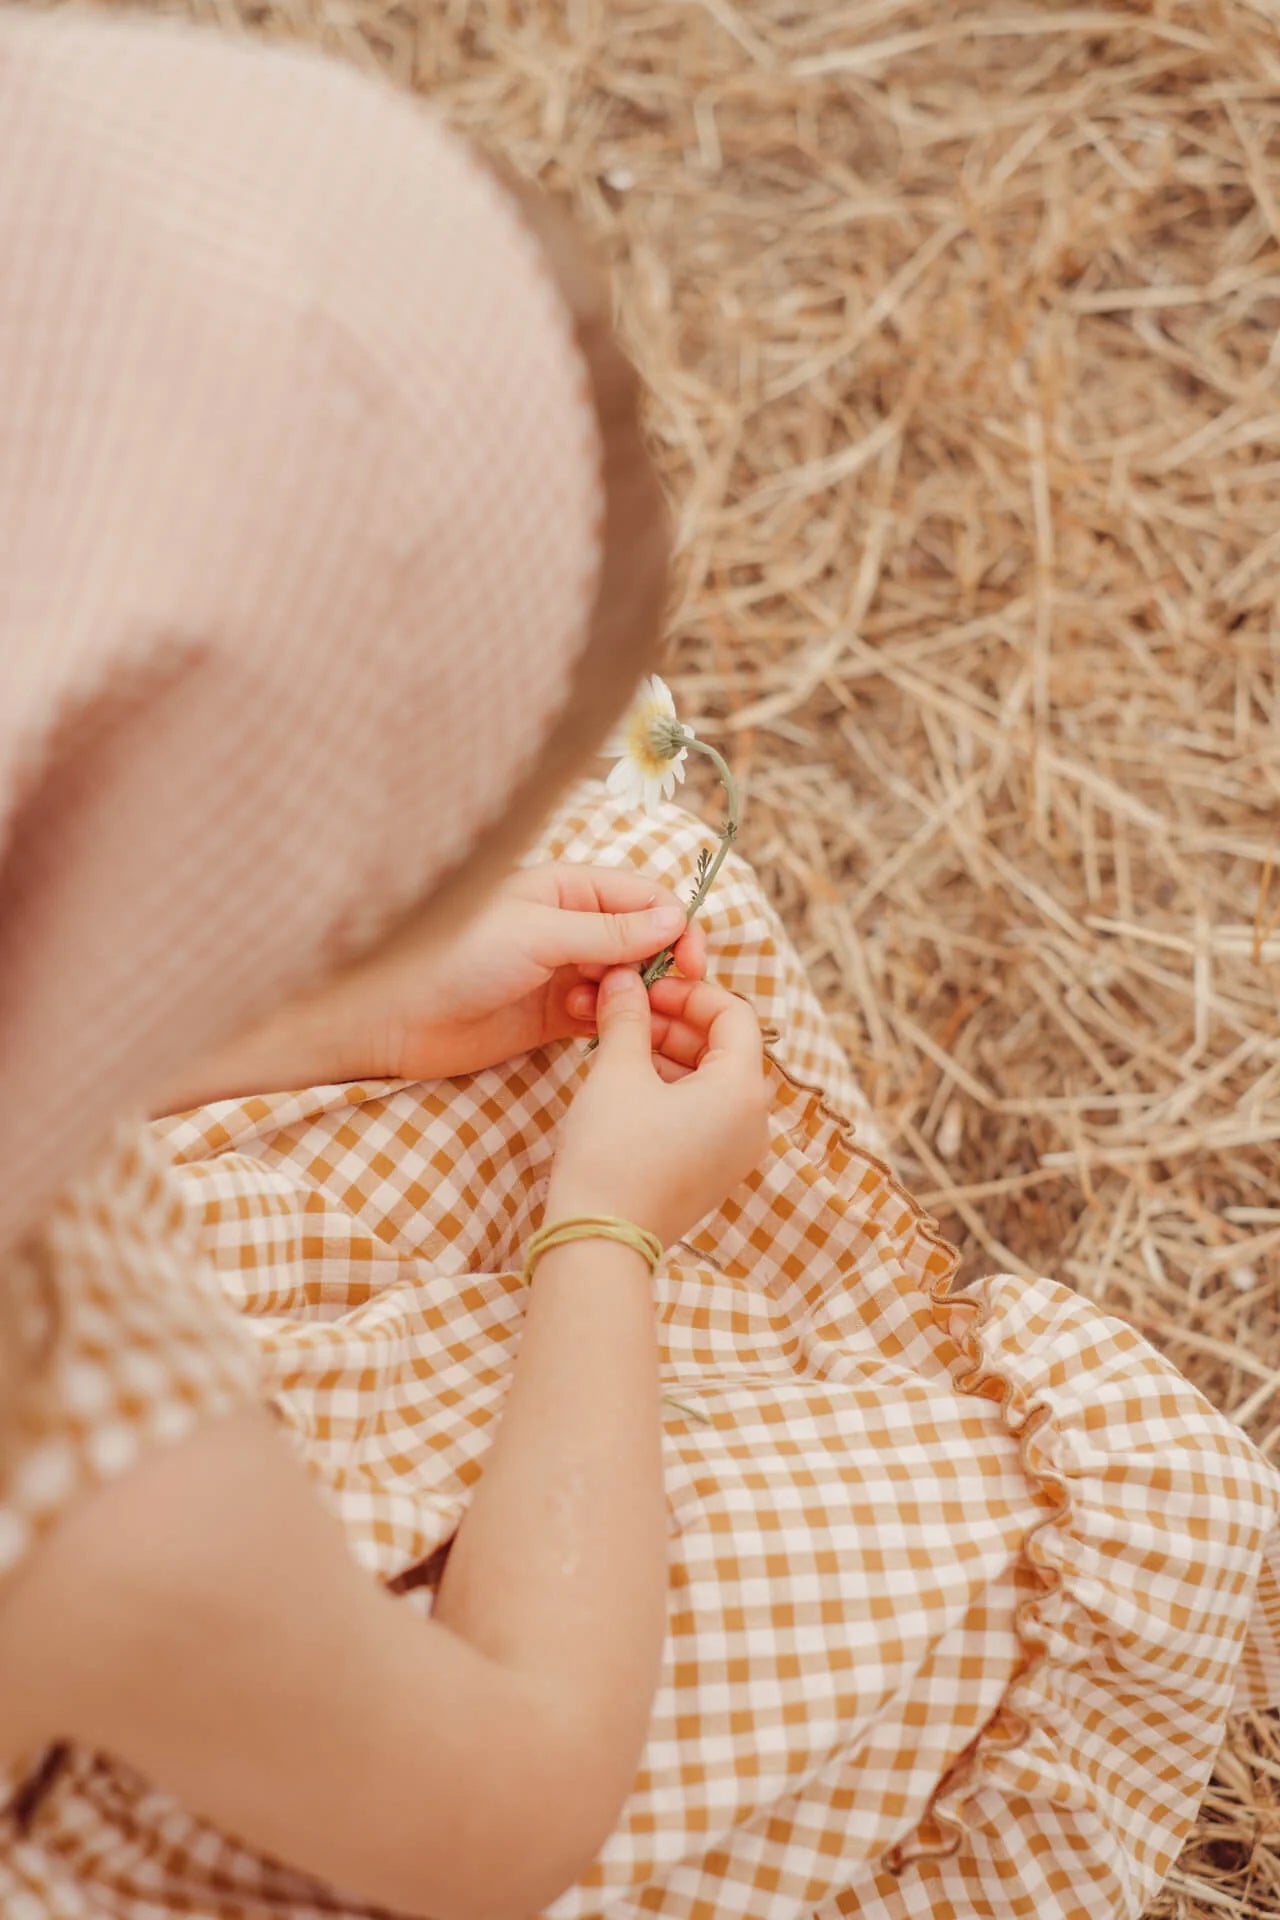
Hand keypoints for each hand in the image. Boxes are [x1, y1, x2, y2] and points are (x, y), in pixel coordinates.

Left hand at [317, 863, 707, 1082]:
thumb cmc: (454, 956)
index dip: (676, 926)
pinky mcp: (555, 1015)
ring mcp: (565, 971)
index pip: (645, 898)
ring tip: (604, 1009)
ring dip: (631, 997)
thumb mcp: (538, 934)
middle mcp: (572, 926)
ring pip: (629, 982)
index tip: (692, 961)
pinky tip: (584, 1024)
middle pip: (645, 941)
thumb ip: (608, 932)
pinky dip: (610, 1021)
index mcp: (567, 888)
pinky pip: (605, 1015)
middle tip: (663, 997)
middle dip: (659, 966)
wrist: (394, 1015)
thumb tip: (675, 919)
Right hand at [546, 970, 769, 1247]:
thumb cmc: (611, 1154)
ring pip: (712, 1079)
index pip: (734, 1014)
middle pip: (725, 1047)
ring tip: (620, 1044)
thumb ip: (627, 1017)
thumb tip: (624, 979)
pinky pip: (704, 1112)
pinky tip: (629, 1080)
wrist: (598, 1240)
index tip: (646, 987)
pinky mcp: (714, 1171)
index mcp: (743, 1090)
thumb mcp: (617, 1072)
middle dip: (675, 1022)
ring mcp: (737, 1151)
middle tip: (627, 1011)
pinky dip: (673, 1087)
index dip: (689, 992)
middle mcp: (754, 1121)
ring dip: (670, 1052)